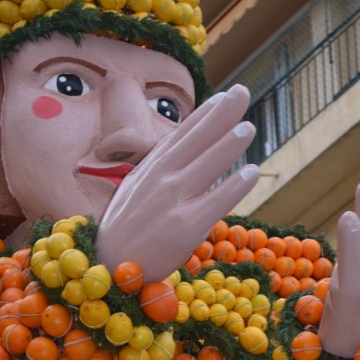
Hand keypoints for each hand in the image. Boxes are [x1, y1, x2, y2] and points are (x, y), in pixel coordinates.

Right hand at [95, 85, 259, 280]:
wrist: (108, 267)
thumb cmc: (127, 228)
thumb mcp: (137, 188)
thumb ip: (162, 168)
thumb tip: (187, 148)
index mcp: (150, 168)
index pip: (182, 134)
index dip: (204, 114)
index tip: (224, 96)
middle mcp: (160, 179)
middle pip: (195, 141)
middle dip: (220, 115)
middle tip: (242, 92)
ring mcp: (171, 202)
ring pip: (205, 166)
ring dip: (228, 145)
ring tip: (248, 126)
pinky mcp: (183, 228)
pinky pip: (214, 203)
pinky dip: (233, 186)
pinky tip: (251, 172)